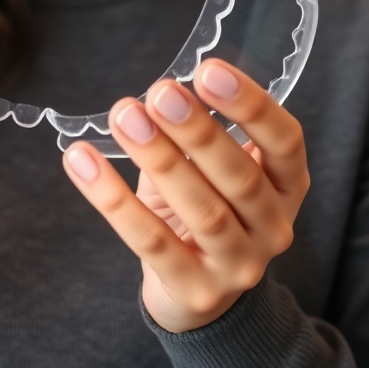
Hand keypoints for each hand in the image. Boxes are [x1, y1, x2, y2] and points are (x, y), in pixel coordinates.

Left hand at [63, 59, 308, 332]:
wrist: (198, 298)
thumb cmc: (203, 209)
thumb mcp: (212, 171)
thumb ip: (195, 135)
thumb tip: (160, 90)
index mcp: (286, 185)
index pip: (285, 141)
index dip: (252, 105)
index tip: (209, 70)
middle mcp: (274, 227)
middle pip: (241, 177)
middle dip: (198, 131)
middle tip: (160, 92)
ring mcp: (239, 265)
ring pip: (202, 211)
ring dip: (159, 159)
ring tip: (124, 116)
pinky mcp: (195, 290)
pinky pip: (150, 241)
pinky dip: (113, 199)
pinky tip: (82, 162)